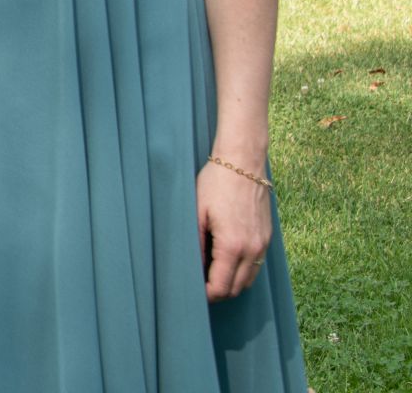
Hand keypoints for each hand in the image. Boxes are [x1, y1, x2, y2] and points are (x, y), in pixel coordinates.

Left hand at [197, 157, 273, 300]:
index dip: (206, 295)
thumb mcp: (197, 212)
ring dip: (231, 283)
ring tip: (210, 274)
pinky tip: (226, 261)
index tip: (192, 291)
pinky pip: (256, 266)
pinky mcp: (267, 239)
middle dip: (217, 292)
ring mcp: (263, 245)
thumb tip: (191, 267)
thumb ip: (195, 243)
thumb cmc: (216, 183)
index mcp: (232, 246)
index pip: (220, 287)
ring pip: (248, 280)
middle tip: (199, 285)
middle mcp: (253, 250)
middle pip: (236, 289)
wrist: (244, 162)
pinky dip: (242, 271)